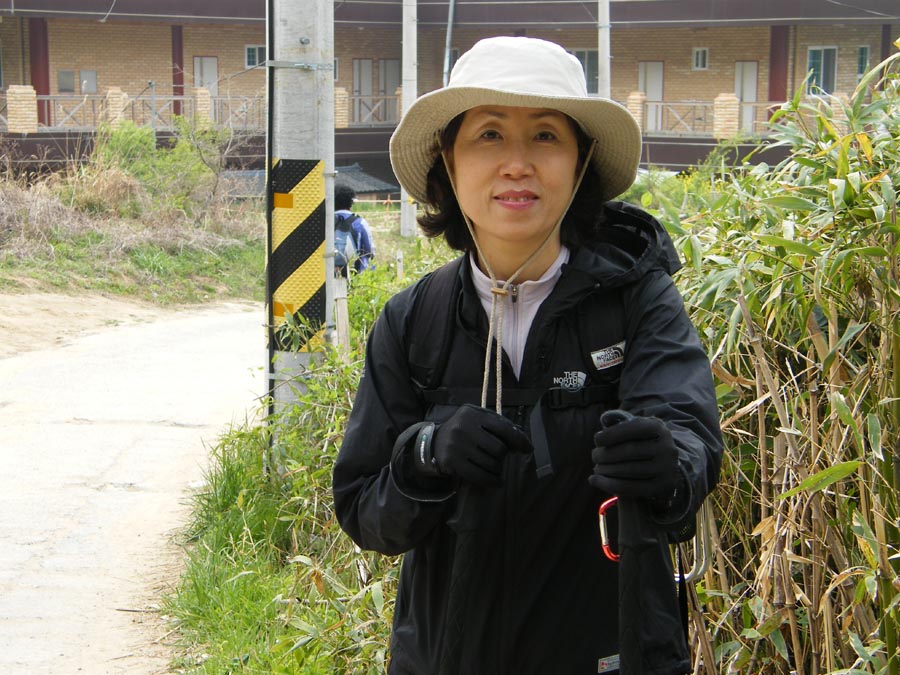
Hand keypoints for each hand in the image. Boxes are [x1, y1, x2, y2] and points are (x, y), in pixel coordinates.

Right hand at [413, 404, 531, 487]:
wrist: (435, 442)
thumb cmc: (464, 430)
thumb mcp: (478, 419)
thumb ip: (498, 424)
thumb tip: (522, 438)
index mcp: (472, 413)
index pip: (503, 427)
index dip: (519, 439)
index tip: (528, 448)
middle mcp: (463, 427)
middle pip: (499, 448)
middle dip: (503, 456)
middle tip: (501, 458)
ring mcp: (457, 445)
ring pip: (491, 464)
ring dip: (498, 469)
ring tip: (496, 468)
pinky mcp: (452, 462)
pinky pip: (480, 476)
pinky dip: (492, 481)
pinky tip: (497, 482)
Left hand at [589, 414, 679, 501]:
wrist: (665, 465)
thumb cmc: (641, 442)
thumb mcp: (636, 428)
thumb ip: (620, 424)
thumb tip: (605, 420)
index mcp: (659, 429)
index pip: (634, 429)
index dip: (612, 434)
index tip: (597, 440)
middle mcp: (666, 448)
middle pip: (630, 450)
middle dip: (607, 453)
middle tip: (594, 456)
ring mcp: (666, 469)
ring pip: (629, 470)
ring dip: (606, 470)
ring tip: (596, 468)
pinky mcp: (662, 487)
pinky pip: (631, 488)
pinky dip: (608, 484)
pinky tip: (594, 480)